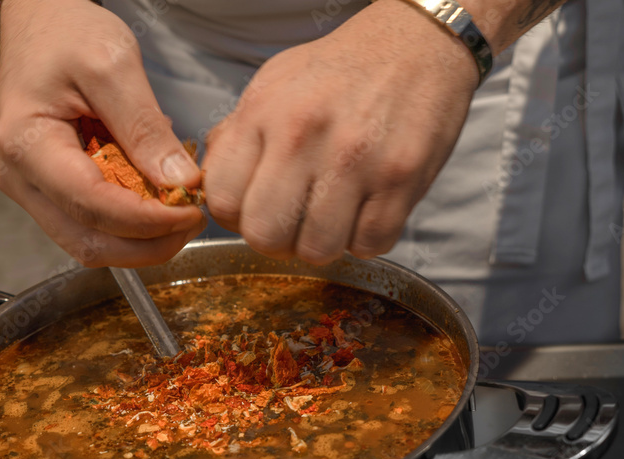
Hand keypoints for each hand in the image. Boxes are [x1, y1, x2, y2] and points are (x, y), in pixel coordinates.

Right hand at [0, 0, 204, 267]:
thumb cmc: (67, 35)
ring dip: (142, 241)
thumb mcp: (114, 66)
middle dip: (149, 244)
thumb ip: (146, 128)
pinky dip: (130, 226)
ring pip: (90, 244)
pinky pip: (91, 227)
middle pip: (89, 242)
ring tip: (180, 211)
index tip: (192, 212)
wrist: (41, 25)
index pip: (92, 206)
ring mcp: (31, 190)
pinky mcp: (49, 193)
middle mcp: (20, 178)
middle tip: (194, 219)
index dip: (147, 221)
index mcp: (26, 144)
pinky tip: (156, 200)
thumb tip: (179, 183)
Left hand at [202, 0, 479, 264]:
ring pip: (318, 249)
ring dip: (324, 243)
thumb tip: (206, 181)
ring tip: (333, 216)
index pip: (222, 200)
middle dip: (277, 241)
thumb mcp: (273, 84)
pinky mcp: (402, 179)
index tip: (254, 208)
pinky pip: (370, 245)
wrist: (417, 44)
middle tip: (294, 222)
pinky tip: (366, 210)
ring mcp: (357, 160)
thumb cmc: (340, 71)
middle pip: (265, 235)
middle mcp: (304, 136)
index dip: (235, 217)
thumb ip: (237, 135)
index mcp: (264, 112)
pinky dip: (366, 239)